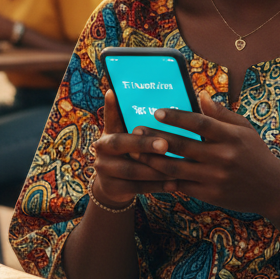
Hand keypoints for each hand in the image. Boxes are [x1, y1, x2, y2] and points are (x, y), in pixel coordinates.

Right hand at [89, 90, 173, 205]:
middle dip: (145, 144)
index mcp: (108, 131)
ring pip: (132, 169)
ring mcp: (105, 170)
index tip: (114, 93)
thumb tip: (126, 90)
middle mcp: (102, 149)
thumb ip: (129, 117)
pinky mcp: (113, 188)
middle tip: (165, 144)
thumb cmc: (129, 151)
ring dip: (157, 169)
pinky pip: (138, 187)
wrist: (113, 184)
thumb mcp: (126, 134)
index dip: (111, 106)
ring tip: (178, 166)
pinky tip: (175, 183)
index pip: (111, 117)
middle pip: (122, 144)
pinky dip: (157, 186)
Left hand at [135, 92, 279, 216]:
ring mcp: (216, 178)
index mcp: (231, 136)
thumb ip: (221, 114)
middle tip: (137, 130)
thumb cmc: (257, 154)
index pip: (199, 123)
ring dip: (154, 160)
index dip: (177, 116)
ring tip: (137, 153)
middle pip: (183, 146)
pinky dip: (165, 179)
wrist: (273, 190)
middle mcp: (223, 157)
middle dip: (157, 138)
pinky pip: (183, 186)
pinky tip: (151, 173)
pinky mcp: (211, 195)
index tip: (157, 111)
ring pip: (177, 168)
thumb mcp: (245, 129)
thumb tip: (201, 95)